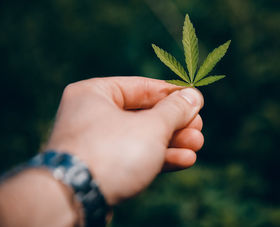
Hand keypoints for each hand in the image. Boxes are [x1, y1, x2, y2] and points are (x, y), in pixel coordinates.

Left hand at [46, 77, 203, 205]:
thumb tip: (194, 95)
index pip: (143, 87)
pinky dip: (159, 157)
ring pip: (142, 137)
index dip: (173, 94)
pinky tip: (185, 160)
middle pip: (144, 114)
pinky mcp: (102, 167)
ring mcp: (96, 143)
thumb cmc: (112, 152)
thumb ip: (175, 110)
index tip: (196, 100)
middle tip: (198, 128)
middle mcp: (92, 115)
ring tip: (197, 145)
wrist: (74, 200)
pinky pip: (134, 156)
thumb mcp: (151, 126)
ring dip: (172, 142)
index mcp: (95, 93)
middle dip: (176, 124)